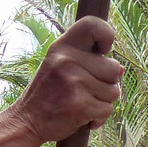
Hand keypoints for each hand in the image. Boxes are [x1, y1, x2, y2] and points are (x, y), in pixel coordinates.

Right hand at [12, 15, 121, 143]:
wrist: (26, 122)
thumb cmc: (48, 94)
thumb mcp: (59, 66)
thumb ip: (87, 61)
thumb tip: (121, 70)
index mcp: (62, 47)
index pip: (92, 25)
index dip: (107, 35)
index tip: (103, 52)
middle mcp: (67, 61)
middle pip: (115, 68)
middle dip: (108, 83)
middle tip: (87, 90)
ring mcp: (74, 82)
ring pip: (114, 92)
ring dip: (103, 102)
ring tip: (82, 103)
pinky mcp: (80, 104)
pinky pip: (107, 110)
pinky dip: (99, 118)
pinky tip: (83, 116)